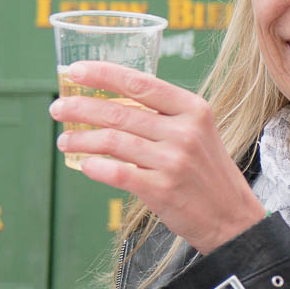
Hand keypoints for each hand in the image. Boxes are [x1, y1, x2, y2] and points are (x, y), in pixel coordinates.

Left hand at [50, 60, 267, 253]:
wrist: (233, 218)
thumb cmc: (206, 172)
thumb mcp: (196, 133)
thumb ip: (161, 116)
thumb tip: (109, 102)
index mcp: (193, 109)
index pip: (140, 83)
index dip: (104, 74)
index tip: (75, 70)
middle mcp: (184, 132)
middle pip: (119, 112)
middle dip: (80, 108)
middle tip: (56, 108)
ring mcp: (173, 161)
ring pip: (113, 141)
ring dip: (80, 139)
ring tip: (63, 141)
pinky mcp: (163, 190)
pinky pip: (118, 173)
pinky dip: (95, 167)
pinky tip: (84, 165)